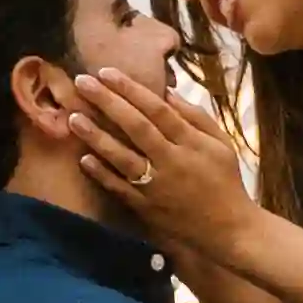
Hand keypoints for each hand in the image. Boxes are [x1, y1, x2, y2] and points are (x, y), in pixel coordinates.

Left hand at [71, 62, 259, 260]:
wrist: (228, 229)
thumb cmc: (225, 180)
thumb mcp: (221, 143)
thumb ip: (195, 116)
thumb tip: (166, 91)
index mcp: (192, 143)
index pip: (158, 110)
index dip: (131, 90)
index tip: (107, 72)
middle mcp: (172, 162)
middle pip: (137, 127)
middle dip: (108, 102)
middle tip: (82, 82)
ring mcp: (157, 187)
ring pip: (123, 157)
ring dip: (97, 136)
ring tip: (74, 117)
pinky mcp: (147, 209)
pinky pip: (120, 189)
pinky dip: (102, 174)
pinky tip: (83, 158)